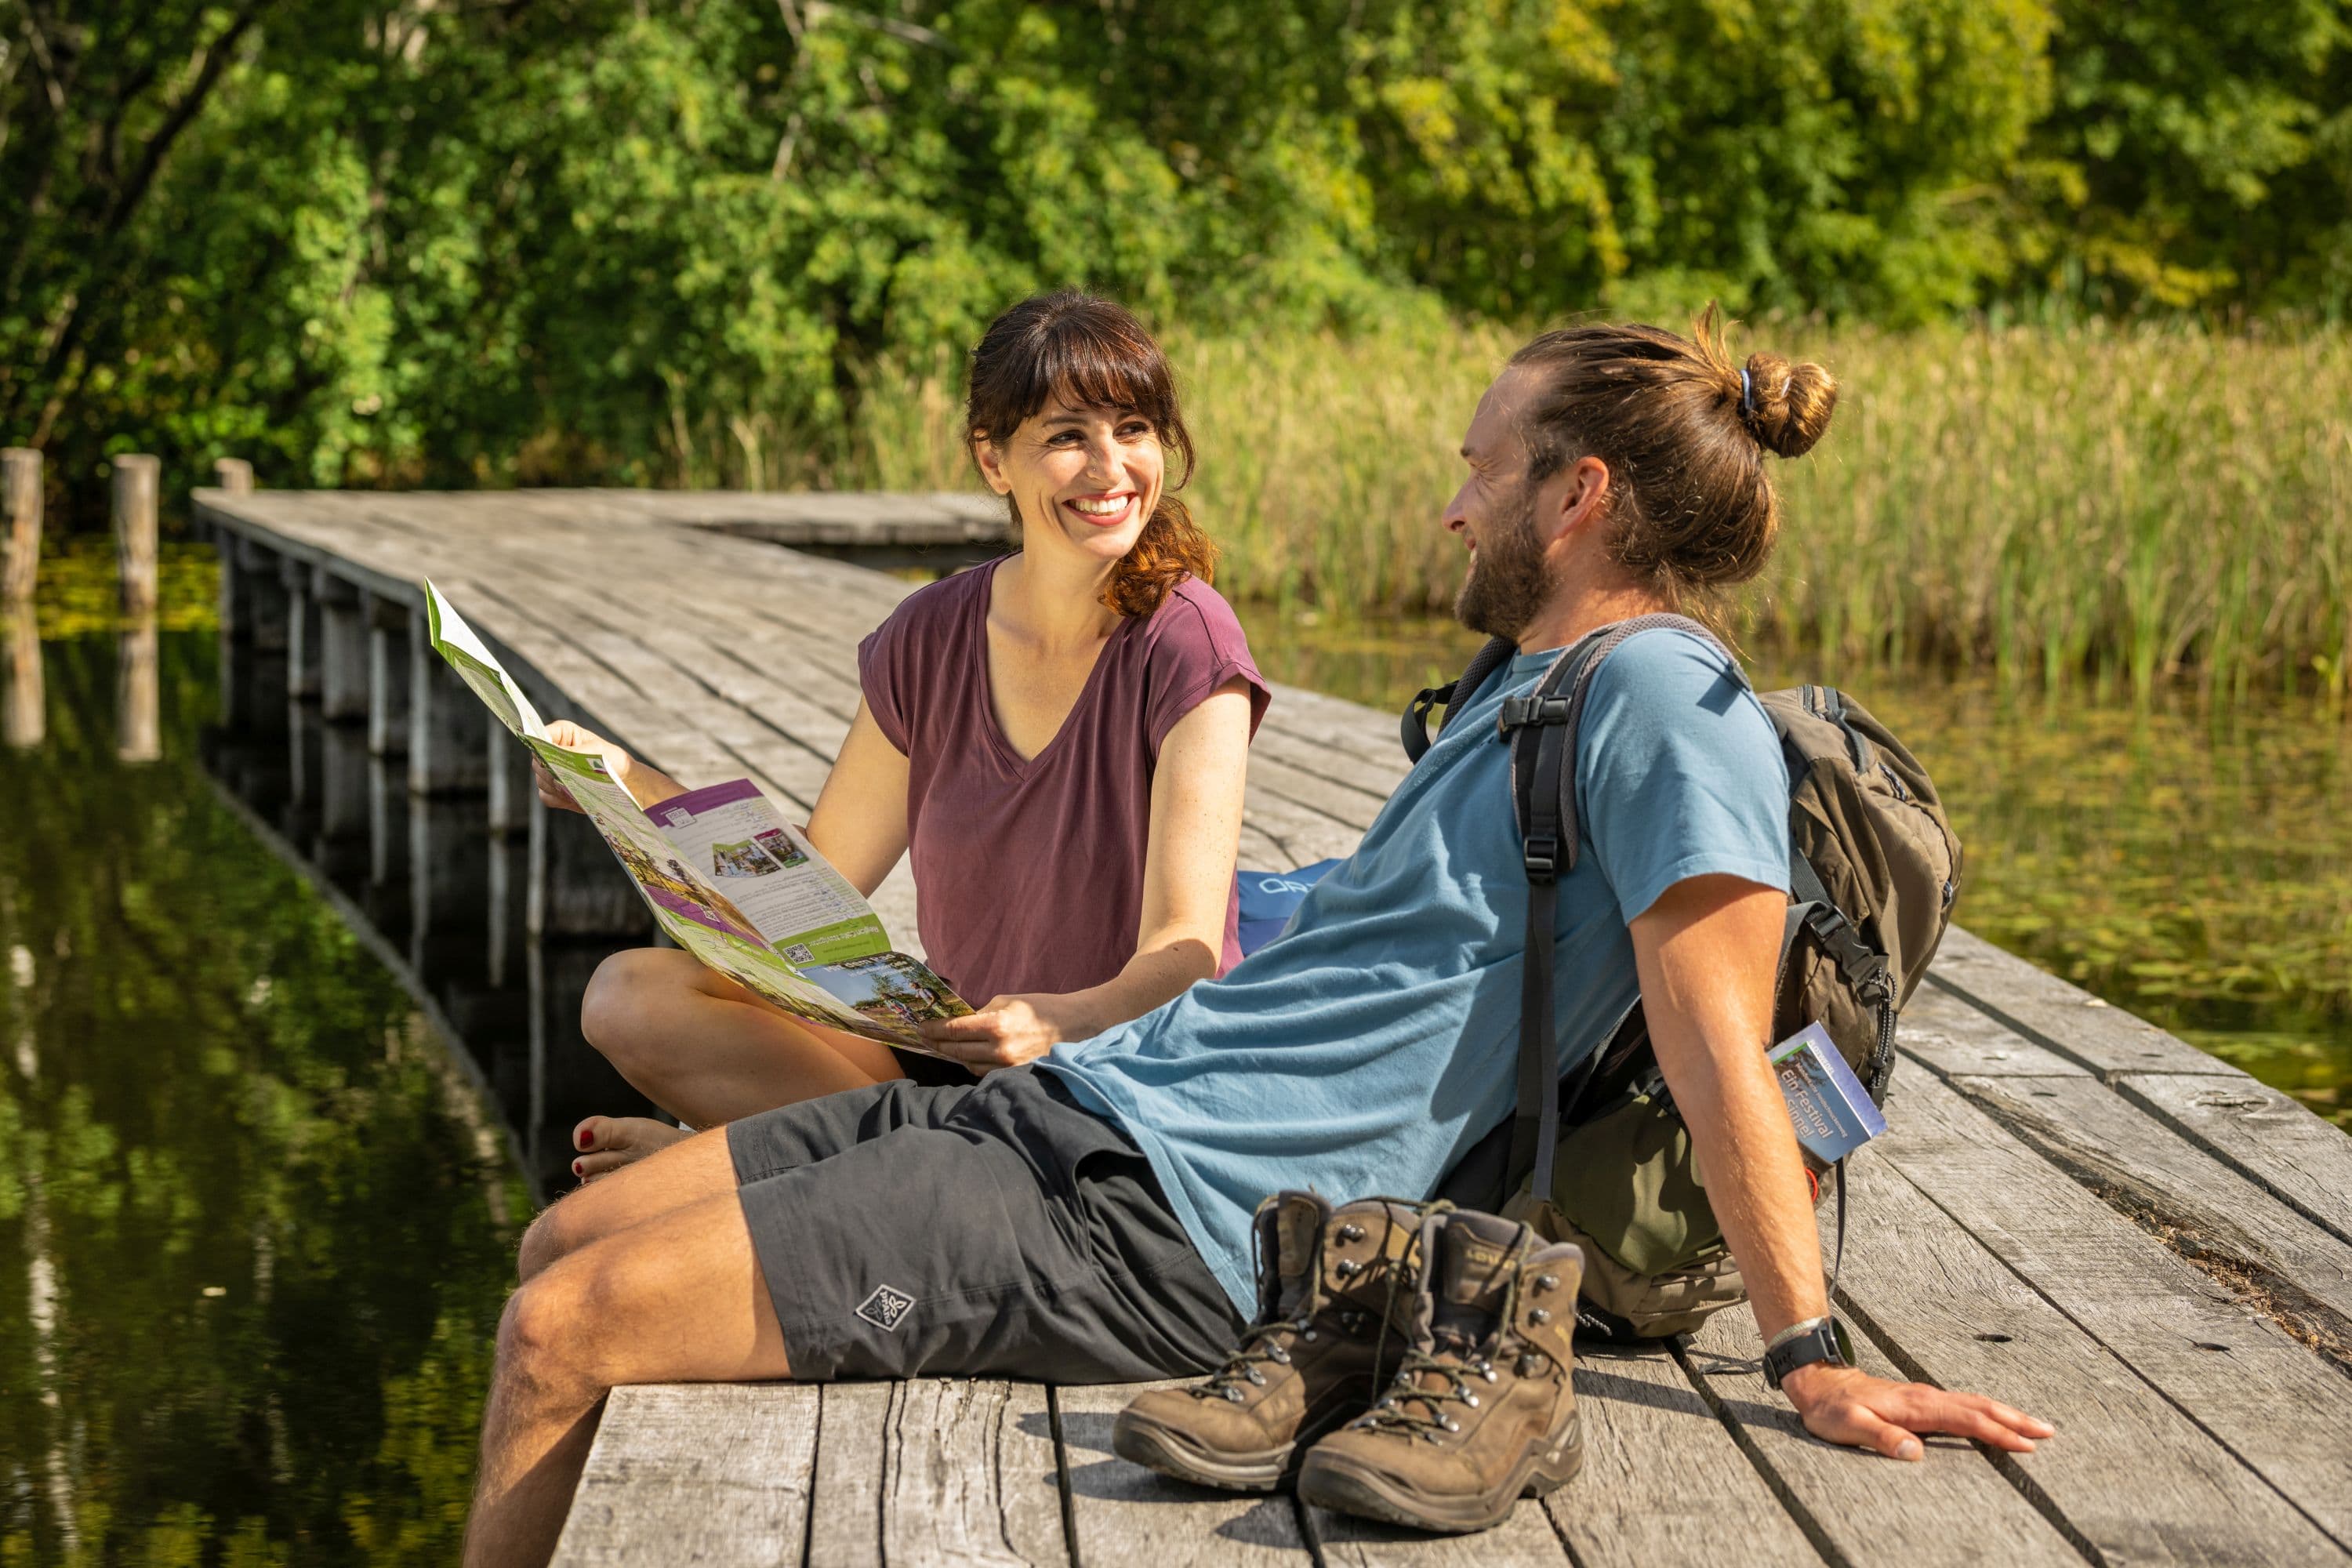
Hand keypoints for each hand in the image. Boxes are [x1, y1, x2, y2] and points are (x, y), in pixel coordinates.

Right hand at [532, 720, 634, 812]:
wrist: (623, 780)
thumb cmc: (611, 759)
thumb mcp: (596, 751)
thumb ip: (573, 752)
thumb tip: (552, 755)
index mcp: (562, 734)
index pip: (541, 735)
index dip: (541, 745)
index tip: (549, 755)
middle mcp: (552, 751)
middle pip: (538, 761)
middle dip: (549, 770)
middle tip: (563, 777)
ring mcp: (551, 771)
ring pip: (540, 779)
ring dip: (554, 786)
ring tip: (572, 788)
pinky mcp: (554, 789)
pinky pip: (545, 795)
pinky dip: (556, 798)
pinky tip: (570, 798)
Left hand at [919, 993, 1103, 1071]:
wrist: (1076, 1025)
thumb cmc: (1042, 1007)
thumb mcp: (1008, 1001)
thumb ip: (981, 1013)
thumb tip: (960, 1021)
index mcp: (997, 1026)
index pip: (955, 1030)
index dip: (934, 1029)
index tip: (921, 1027)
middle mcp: (1001, 1050)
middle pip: (957, 1051)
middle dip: (937, 1044)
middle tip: (924, 1038)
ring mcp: (1008, 1066)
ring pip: (969, 1064)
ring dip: (953, 1056)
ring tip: (942, 1047)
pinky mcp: (1015, 1074)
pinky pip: (985, 1072)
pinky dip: (972, 1063)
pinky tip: (966, 1055)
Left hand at [1782, 1362, 2052, 1460]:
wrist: (1819, 1382)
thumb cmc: (1832, 1409)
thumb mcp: (1849, 1426)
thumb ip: (1880, 1437)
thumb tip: (1914, 1453)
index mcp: (1916, 1406)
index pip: (1967, 1420)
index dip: (1998, 1433)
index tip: (2026, 1445)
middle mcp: (1926, 1398)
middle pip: (1980, 1407)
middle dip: (2015, 1420)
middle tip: (2049, 1432)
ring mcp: (1925, 1396)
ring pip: (1974, 1403)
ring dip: (2006, 1413)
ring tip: (2034, 1426)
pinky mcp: (1921, 1400)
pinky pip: (1962, 1404)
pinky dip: (1986, 1411)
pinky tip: (1994, 1419)